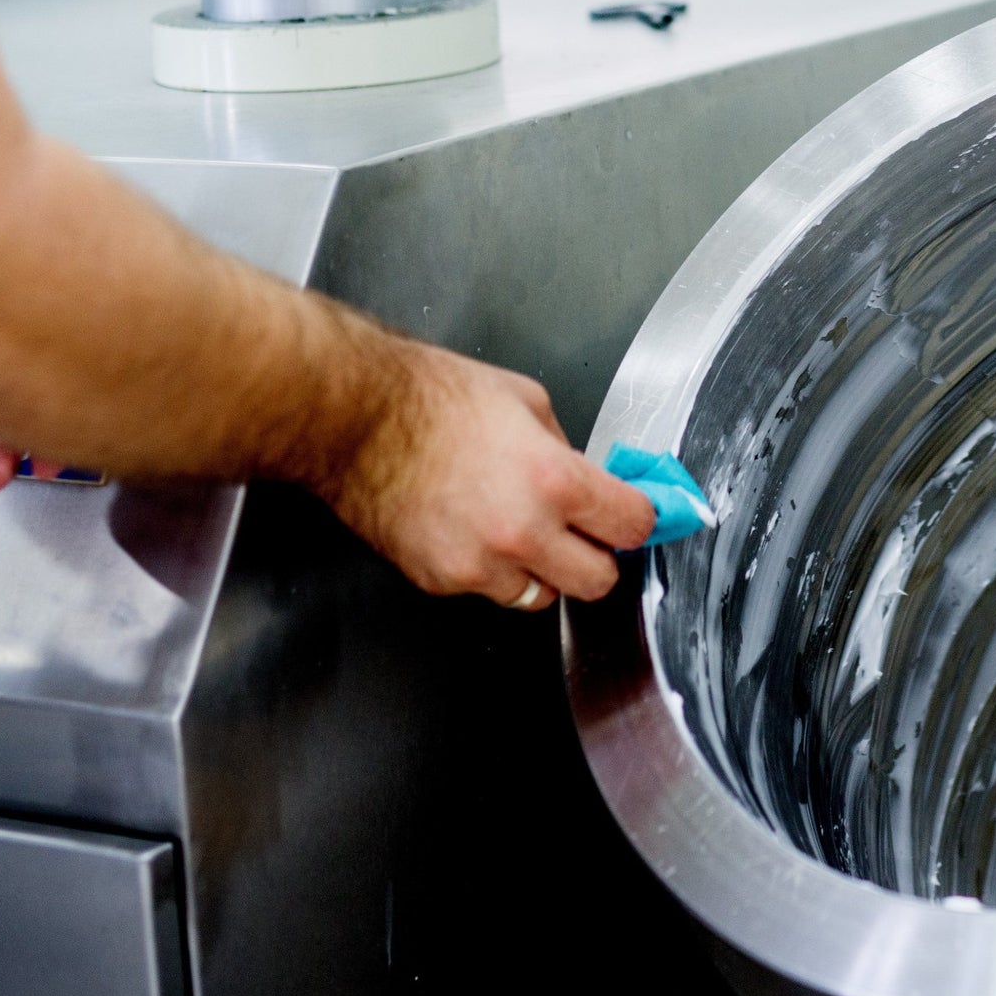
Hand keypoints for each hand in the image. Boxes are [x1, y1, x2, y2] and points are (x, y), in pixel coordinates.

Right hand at [322, 343, 656, 611]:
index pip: (631, 526)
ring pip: (541, 596)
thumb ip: (563, 450)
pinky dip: (489, 570)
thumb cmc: (430, 398)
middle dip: (597, 556)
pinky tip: (470, 529)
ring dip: (541, 570)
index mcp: (554, 481)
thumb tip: (585, 480)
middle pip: (598, 582)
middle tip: (584, 532)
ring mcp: (481, 565)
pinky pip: (488, 590)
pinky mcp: (443, 581)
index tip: (636, 514)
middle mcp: (524, 532)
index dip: (638, 517)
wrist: (357, 420)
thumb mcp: (525, 401)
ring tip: (517, 528)